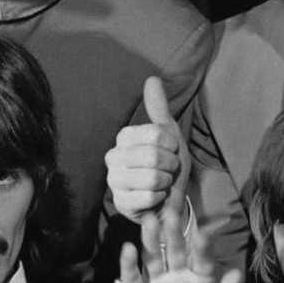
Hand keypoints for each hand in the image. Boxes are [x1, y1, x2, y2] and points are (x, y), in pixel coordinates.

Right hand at [106, 77, 190, 221]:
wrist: (171, 200)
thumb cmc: (168, 166)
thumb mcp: (168, 134)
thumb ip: (159, 109)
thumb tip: (152, 78)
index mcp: (123, 137)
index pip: (154, 133)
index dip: (170, 143)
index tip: (171, 150)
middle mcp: (113, 157)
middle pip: (153, 156)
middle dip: (170, 165)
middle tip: (169, 169)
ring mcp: (114, 182)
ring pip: (151, 178)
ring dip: (166, 182)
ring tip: (162, 183)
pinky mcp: (120, 204)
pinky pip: (148, 197)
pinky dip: (160, 198)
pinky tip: (155, 198)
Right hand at [122, 210, 240, 282]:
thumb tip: (236, 272)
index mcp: (201, 278)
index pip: (201, 257)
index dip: (202, 245)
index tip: (204, 233)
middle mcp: (178, 275)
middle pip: (174, 249)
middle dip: (173, 232)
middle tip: (170, 213)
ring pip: (153, 257)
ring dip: (150, 239)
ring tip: (148, 222)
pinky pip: (133, 278)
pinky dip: (129, 264)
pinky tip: (129, 249)